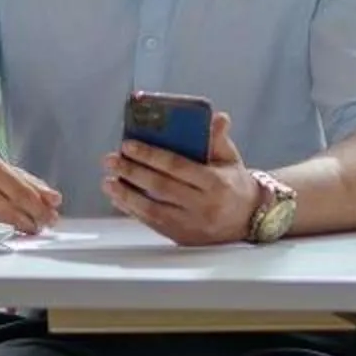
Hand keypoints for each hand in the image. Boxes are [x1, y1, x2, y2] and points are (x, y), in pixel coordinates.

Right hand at [0, 152, 64, 234]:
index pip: (20, 189)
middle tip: (45, 223)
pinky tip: (15, 230)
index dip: (39, 204)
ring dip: (20, 225)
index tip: (53, 212)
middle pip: (9, 205)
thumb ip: (32, 184)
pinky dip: (5, 228)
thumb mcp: (7, 171)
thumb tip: (54, 200)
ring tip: (33, 228)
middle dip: (32, 217)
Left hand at [104, 110, 254, 246]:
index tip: (128, 145)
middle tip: (111, 160)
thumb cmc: (233, 183)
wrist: (247, 219)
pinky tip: (118, 198)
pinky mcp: (181, 237)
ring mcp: (191, 225)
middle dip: (131, 172)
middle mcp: (203, 206)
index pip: (177, 167)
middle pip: (160, 188)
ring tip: (108, 181)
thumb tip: (217, 117)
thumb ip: (218, 139)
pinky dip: (132, 210)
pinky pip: (152, 223)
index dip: (150, 155)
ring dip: (125, 195)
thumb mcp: (230, 159)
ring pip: (152, 210)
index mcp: (216, 183)